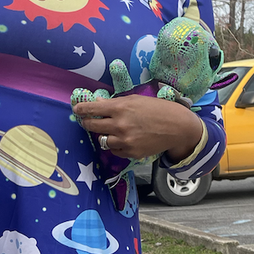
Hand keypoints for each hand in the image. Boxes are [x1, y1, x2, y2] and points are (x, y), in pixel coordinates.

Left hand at [73, 94, 204, 161]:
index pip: (92, 109)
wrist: (177, 127)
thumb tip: (98, 103)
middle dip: (87, 122)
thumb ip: (115, 103)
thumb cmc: (158, 109)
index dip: (81, 109)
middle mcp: (120, 124)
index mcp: (121, 107)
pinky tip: (121, 139)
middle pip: (92, 125)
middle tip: (86, 121)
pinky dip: (115, 145)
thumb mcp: (136, 100)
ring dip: (102, 135)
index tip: (76, 110)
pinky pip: (114, 150)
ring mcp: (124, 140)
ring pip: (102, 140)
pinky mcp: (131, 152)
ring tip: (108, 131)